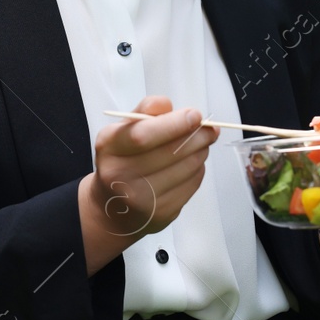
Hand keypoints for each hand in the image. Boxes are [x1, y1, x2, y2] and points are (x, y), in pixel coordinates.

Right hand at [77, 95, 217, 272]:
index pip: (143, 135)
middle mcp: (120, 175)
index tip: (195, 116)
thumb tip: (170, 106)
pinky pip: (192, 186)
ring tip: (200, 145)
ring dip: (200, 152)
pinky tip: (191, 165)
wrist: (112, 207)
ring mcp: (141, 199)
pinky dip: (198, 171)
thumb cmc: (123, 160)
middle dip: (197, 137)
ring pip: (186, 169)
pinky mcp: (160, 214)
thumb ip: (146, 111)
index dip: (174, 124)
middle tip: (209, 129)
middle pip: (170, 152)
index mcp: (109, 147)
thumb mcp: (124, 130)